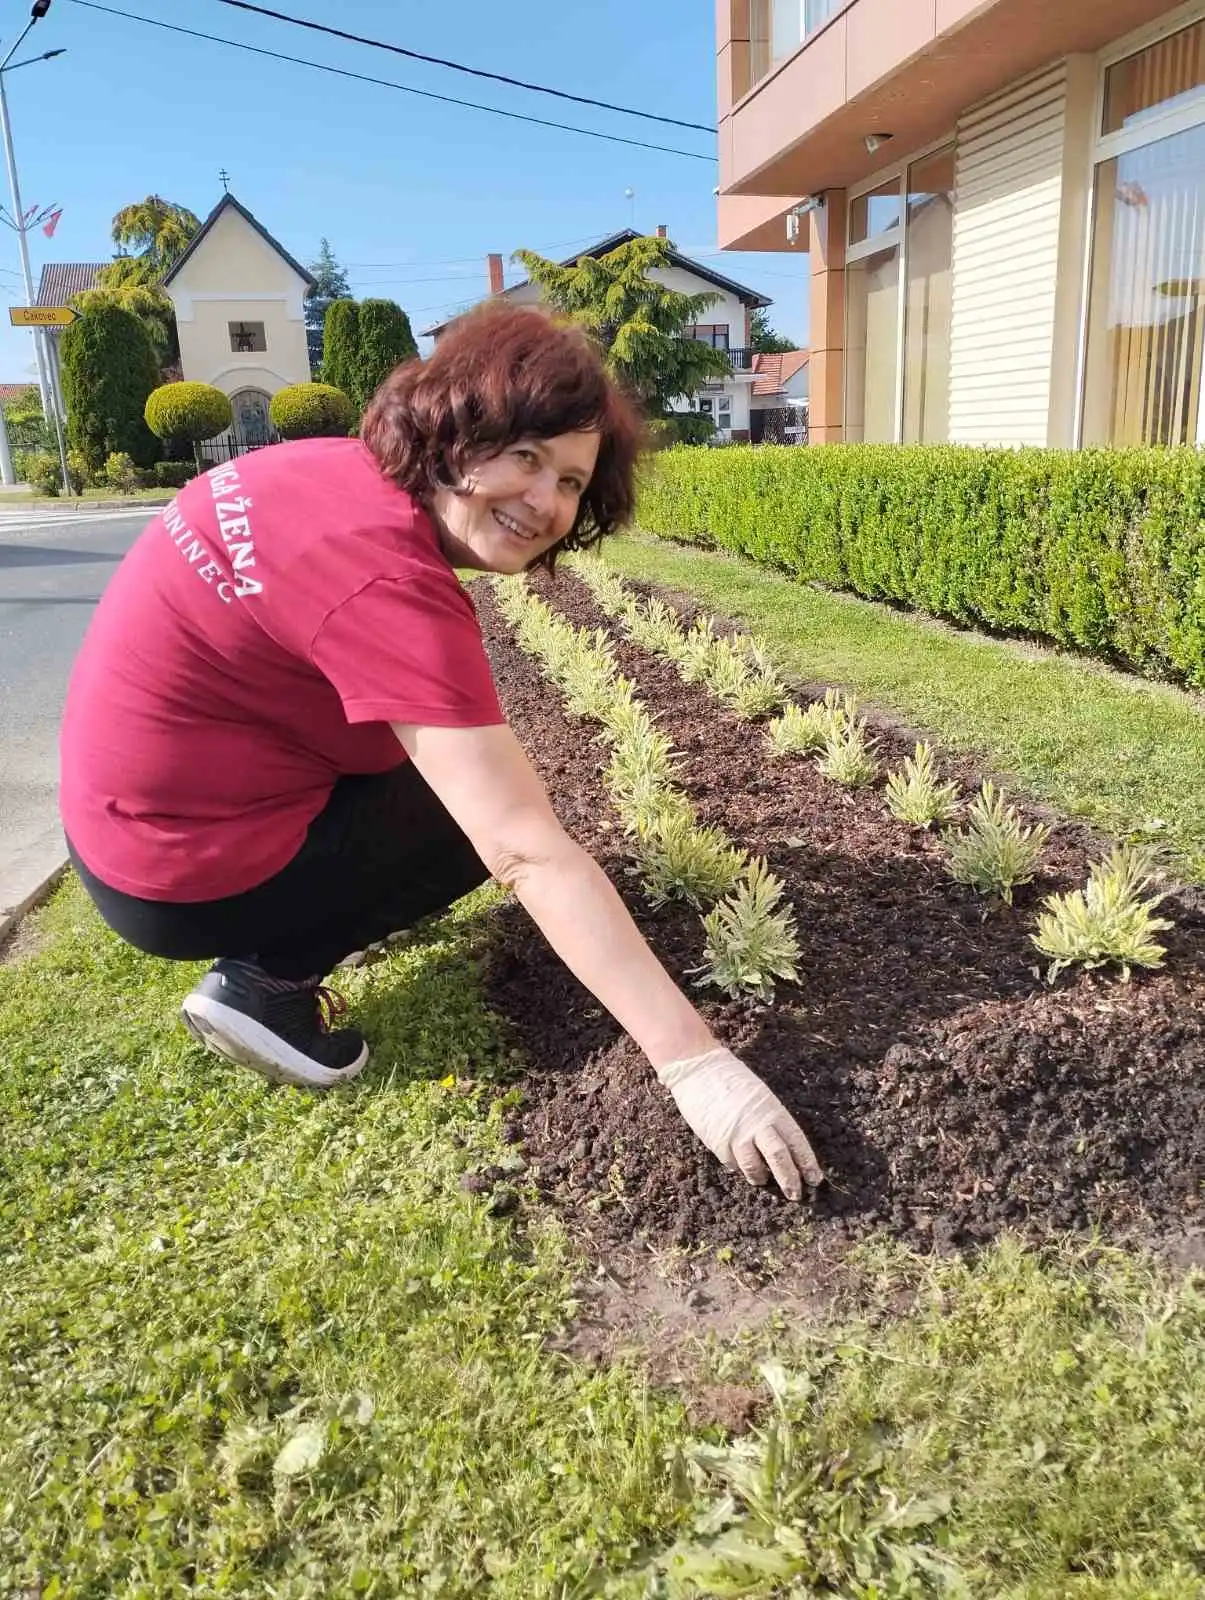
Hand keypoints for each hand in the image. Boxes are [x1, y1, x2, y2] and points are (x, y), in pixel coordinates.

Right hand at [656, 1047, 822, 1199]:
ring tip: (762, 1181)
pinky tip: (739, 1165)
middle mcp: (758, 1124)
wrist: (699, 1069)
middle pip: (780, 1157)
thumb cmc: (732, 1080)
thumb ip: (770, 1120)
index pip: (796, 1141)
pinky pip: (733, 1163)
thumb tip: (781, 1147)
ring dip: (760, 1178)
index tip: (815, 1180)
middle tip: (796, 1195)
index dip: (807, 1162)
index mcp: (773, 1110)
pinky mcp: (718, 1143)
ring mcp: (737, 1135)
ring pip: (755, 1167)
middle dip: (790, 1179)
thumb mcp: (760, 1096)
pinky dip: (739, 1167)